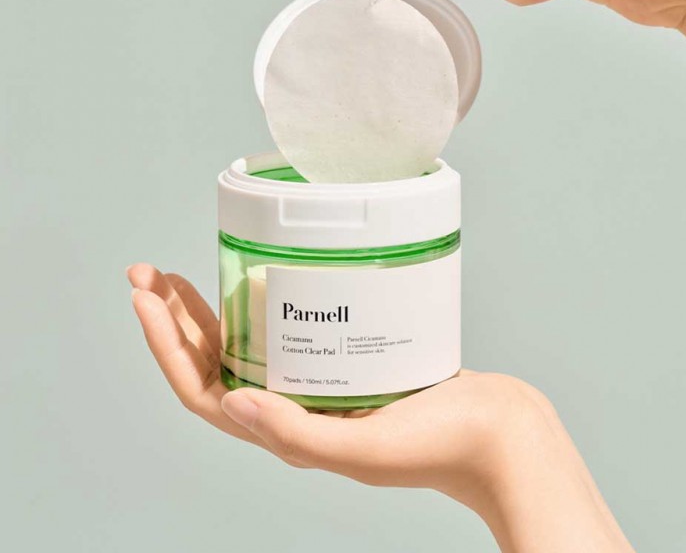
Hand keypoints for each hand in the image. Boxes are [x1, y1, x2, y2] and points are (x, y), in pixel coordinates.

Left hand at [129, 263, 633, 552]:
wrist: (500, 433)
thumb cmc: (442, 445)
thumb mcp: (366, 449)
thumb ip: (300, 435)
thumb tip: (231, 405)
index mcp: (291, 434)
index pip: (204, 391)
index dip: (165, 347)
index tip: (145, 297)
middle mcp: (297, 409)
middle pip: (216, 364)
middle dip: (174, 320)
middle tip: (149, 275)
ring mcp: (321, 386)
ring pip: (246, 347)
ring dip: (209, 312)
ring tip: (182, 279)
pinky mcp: (349, 363)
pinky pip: (289, 333)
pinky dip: (263, 307)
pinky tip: (262, 281)